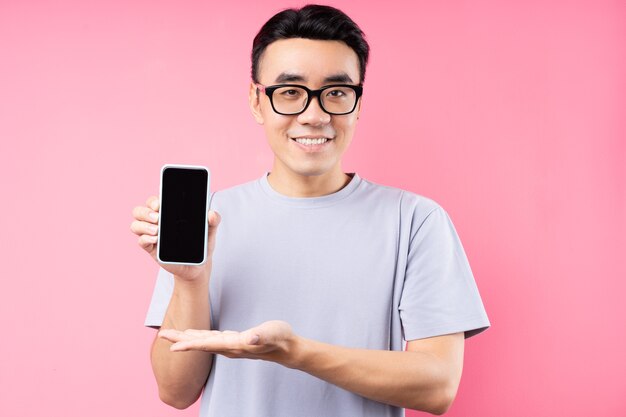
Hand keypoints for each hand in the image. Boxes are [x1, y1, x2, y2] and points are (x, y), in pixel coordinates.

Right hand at [130, 196, 220, 281]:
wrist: (197, 267)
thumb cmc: (201, 245)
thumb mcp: (209, 232)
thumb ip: (213, 221)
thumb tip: (212, 214)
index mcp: (169, 213)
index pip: (155, 201)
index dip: (154, 200)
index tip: (160, 203)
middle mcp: (157, 222)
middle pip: (140, 210)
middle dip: (145, 211)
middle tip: (158, 217)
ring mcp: (152, 235)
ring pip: (136, 224)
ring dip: (143, 225)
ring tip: (157, 230)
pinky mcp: (151, 249)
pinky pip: (140, 241)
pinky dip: (144, 239)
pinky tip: (155, 240)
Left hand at [158, 320, 299, 365]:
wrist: (287, 348)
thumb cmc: (280, 338)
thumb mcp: (272, 332)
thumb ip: (261, 335)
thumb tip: (251, 337)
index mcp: (235, 345)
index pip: (207, 345)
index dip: (189, 345)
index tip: (172, 346)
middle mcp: (230, 347)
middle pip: (200, 344)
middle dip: (181, 339)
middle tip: (161, 334)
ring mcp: (231, 345)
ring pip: (204, 342)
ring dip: (187, 338)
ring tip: (172, 334)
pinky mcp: (234, 341)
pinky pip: (211, 340)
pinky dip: (199, 337)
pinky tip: (195, 334)